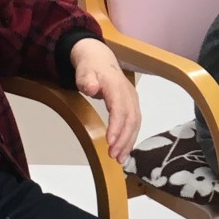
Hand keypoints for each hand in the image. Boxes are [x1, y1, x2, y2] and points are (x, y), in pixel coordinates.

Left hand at [70, 38, 140, 161]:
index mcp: (116, 86)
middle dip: (124, 139)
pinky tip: (125, 150)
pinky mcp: (132, 105)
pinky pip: (135, 123)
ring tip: (120, 159)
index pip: (120, 108)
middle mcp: (128, 93)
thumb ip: (87, 80)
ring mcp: (132, 99)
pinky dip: (131, 138)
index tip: (111, 142)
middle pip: (131, 119)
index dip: (117, 126)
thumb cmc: (90, 68)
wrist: (99, 59)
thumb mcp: (84, 72)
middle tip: (114, 156)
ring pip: (135, 123)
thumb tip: (92, 87)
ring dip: (129, 142)